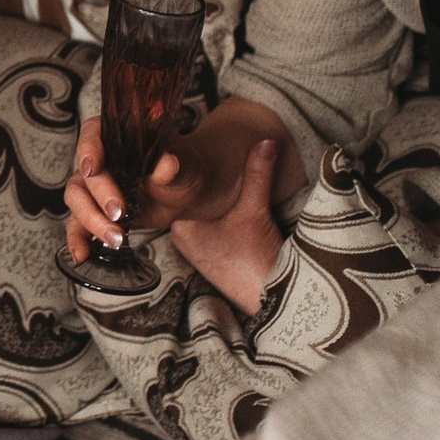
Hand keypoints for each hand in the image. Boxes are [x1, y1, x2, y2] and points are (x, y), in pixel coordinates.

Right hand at [62, 115, 233, 265]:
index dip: (88, 150)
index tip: (93, 167)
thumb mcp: (184, 165)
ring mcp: (94, 187)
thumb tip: (168, 165)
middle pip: (84, 175)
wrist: (185, 192)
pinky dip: (78, 240)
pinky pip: (78, 225)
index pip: (93, 134)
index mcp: (117, 136)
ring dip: (92, 221)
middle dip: (99, 197)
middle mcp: (100, 159)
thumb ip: (173, 165)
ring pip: (77, 201)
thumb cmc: (183, 169)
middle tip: (120, 213)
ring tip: (116, 238)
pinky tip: (81, 254)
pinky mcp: (96, 212)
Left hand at [170, 138, 283, 315]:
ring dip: (203, 199)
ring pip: (193, 214)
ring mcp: (195, 248)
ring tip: (210, 173)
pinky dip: (211, 213)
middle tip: (198, 155)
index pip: (167, 192)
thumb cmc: (256, 259)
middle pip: (181, 201)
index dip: (176, 172)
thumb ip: (257, 173)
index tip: (183, 150)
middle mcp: (182, 237)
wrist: (271, 297)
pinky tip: (222, 201)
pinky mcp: (210, 255)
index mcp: (182, 226)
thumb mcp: (256, 210)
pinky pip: (204, 226)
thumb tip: (266, 141)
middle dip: (190, 182)